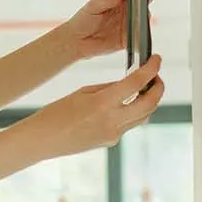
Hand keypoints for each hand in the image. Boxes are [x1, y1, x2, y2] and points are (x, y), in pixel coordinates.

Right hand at [18, 55, 166, 157]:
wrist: (43, 140)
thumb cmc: (56, 113)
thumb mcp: (82, 92)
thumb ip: (108, 88)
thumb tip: (129, 84)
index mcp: (102, 104)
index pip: (136, 83)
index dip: (151, 69)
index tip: (157, 60)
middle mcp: (112, 121)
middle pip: (150, 104)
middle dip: (158, 88)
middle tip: (156, 77)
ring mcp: (113, 134)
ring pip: (143, 116)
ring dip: (148, 101)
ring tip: (144, 89)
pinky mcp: (111, 141)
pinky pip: (129, 125)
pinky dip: (132, 112)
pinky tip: (124, 104)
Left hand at [54, 0, 145, 60]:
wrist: (75, 41)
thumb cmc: (82, 21)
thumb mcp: (93, 6)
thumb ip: (107, 0)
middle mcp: (124, 11)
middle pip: (140, 4)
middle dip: (144, 2)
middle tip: (143, 2)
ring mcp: (126, 25)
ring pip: (141, 20)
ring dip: (144, 18)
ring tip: (140, 18)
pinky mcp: (126, 40)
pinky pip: (136, 37)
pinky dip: (140, 36)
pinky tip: (138, 34)